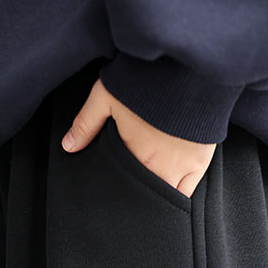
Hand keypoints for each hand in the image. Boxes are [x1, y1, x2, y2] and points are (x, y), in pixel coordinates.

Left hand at [62, 79, 214, 198]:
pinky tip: (171, 197)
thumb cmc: (146, 80)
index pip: (123, 186)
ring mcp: (181, 168)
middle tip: (128, 196)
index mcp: (134, 157)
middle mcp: (158, 168)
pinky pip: (188, 192)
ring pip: (165, 198)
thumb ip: (86, 123)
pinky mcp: (200, 162)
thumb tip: (67, 146)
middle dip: (135, 197)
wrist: (186, 68)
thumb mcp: (106, 96)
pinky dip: (179, 196)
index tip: (113, 192)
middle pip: (144, 196)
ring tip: (147, 197)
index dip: (118, 191)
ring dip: (156, 198)